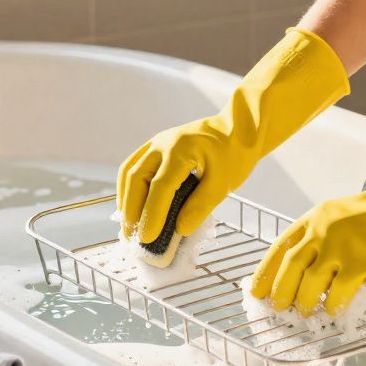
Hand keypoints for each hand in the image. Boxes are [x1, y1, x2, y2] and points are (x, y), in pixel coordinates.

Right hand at [117, 116, 250, 242]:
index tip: (147, 238)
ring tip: (129, 224)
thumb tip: (179, 230)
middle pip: (136, 177)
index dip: (151, 213)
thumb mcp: (224, 184)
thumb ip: (200, 207)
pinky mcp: (156, 146)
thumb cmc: (234, 155)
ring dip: (126, 199)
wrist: (238, 127)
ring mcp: (157, 142)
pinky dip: (129, 188)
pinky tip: (133, 205)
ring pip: (129, 171)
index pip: (160, 186)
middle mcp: (163, 143)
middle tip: (131, 236)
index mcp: (182, 151)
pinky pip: (134, 166)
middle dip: (131, 209)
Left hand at [251, 112, 365, 314]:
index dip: (265, 272)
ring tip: (305, 314)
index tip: (256, 291)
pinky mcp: (362, 260)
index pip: (280, 247)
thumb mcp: (343, 217)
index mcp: (315, 217)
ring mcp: (342, 245)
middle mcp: (323, 229)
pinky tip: (334, 313)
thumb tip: (304, 276)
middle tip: (278, 310)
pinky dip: (334, 306)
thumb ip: (322, 239)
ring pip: (311, 282)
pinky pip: (339, 291)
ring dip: (305, 303)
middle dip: (280, 292)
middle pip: (290, 267)